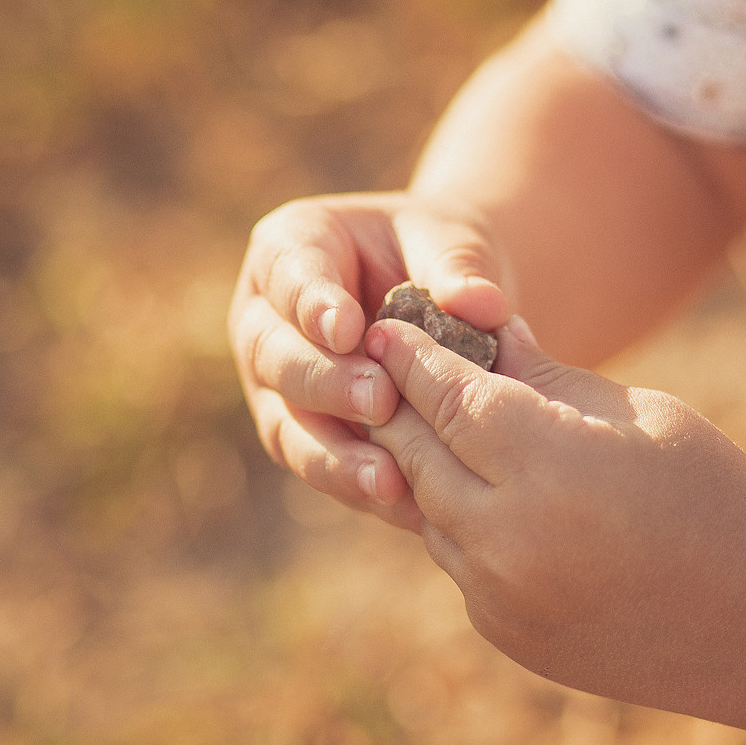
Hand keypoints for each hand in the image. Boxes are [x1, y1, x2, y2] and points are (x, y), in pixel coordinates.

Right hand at [231, 192, 511, 529]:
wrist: (441, 298)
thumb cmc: (437, 255)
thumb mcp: (451, 241)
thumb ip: (459, 265)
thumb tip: (481, 306)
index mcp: (290, 249)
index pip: (291, 276)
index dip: (313, 306)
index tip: (348, 331)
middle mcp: (264, 319)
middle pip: (276, 356)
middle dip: (326, 384)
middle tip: (380, 402)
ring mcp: (274, 385)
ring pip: (287, 426)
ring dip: (334, 455)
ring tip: (387, 478)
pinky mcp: (300, 435)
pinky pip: (318, 467)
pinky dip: (356, 486)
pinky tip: (400, 503)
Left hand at [362, 315, 745, 712]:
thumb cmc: (709, 492)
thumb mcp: (634, 411)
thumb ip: (543, 376)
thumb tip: (479, 329)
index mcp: (545, 464)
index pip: (447, 395)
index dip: (411, 357)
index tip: (386, 327)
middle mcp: (507, 537)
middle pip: (415, 454)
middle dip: (396, 406)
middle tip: (377, 370)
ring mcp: (500, 594)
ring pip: (428, 512)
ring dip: (424, 469)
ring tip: (424, 427)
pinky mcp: (504, 632)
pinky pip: (458, 562)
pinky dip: (460, 525)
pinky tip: (480, 497)